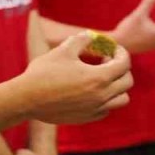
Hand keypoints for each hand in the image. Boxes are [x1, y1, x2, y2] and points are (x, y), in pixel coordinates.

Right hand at [15, 33, 132, 123]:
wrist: (26, 99)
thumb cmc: (43, 72)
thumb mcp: (64, 49)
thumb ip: (82, 39)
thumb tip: (91, 36)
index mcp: (98, 78)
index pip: (124, 64)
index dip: (121, 52)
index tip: (112, 48)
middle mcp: (101, 96)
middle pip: (128, 82)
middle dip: (121, 68)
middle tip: (105, 60)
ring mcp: (95, 109)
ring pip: (122, 99)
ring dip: (117, 86)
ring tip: (102, 77)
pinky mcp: (87, 118)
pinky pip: (107, 110)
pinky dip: (106, 99)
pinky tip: (91, 90)